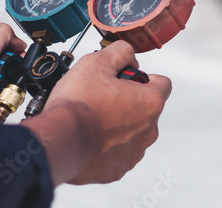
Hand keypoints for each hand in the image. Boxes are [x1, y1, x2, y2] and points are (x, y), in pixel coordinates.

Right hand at [21, 41, 170, 185]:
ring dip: (117, 124)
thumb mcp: (97, 62)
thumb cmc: (78, 105)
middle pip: (144, 108)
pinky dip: (106, 145)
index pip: (162, 83)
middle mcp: (149, 130)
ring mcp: (134, 152)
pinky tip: (88, 137)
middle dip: (127, 101)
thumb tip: (127, 54)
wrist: (59, 142)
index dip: (142, 76)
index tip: (124, 78)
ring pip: (131, 131)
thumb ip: (119, 52)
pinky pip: (117, 153)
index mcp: (150, 103)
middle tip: (101, 97)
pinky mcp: (117, 170)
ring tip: (92, 118)